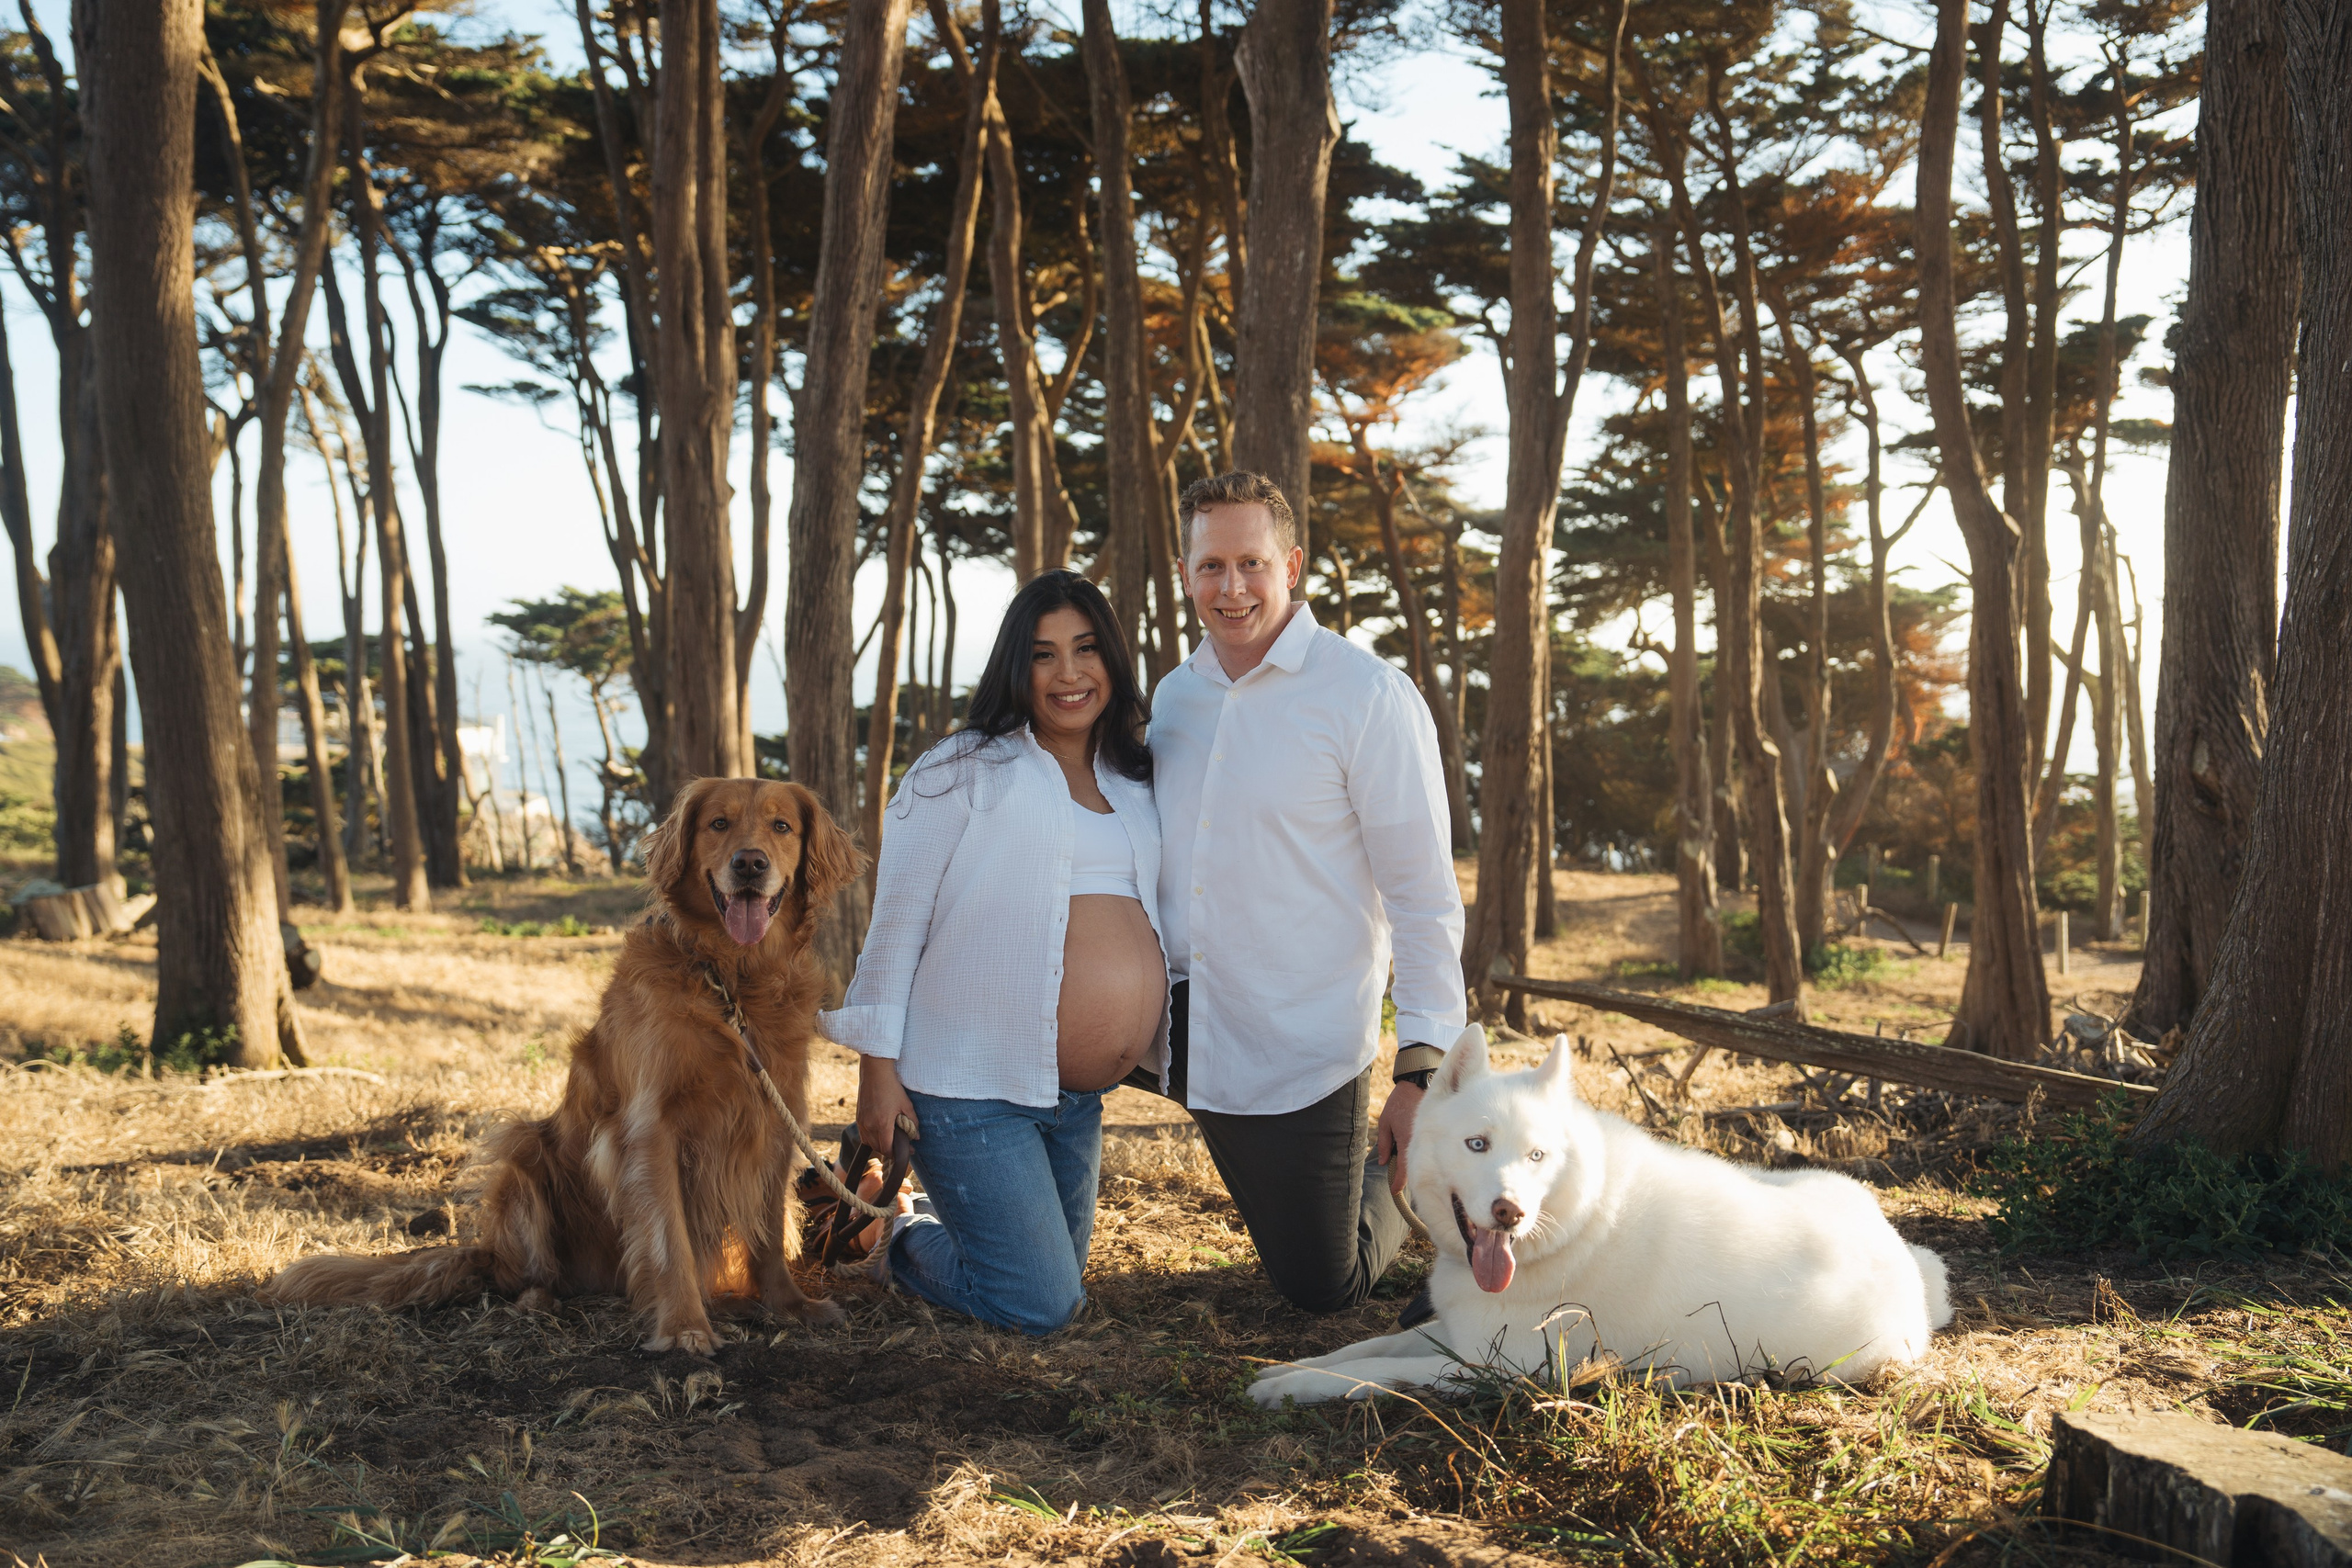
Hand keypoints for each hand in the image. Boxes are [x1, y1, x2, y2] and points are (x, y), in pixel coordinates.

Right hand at [856, 1055, 917, 1153]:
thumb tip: (916, 1137)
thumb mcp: (906, 1105)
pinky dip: (872, 1139)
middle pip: (878, 1148)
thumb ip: (912, 1123)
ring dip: (880, 1145)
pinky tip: (880, 1134)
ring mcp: (862, 1122)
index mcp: (882, 1124)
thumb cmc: (892, 1088)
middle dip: (890, 1150)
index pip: (887, 1148)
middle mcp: (869, 1125)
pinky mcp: (858, 1118)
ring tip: (891, 1141)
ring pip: (870, 1143)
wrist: (875, 1074)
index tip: (907, 1151)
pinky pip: (864, 1135)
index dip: (897, 1153)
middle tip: (902, 1146)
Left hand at [1375, 1080, 1421, 1197]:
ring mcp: (1429, 1137)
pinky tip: (1420, 1152)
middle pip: (1416, 1166)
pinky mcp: (1435, 1131)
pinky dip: (1424, 1151)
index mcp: (1407, 1141)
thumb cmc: (1399, 1102)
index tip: (1394, 1191)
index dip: (1398, 1183)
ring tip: (1410, 1169)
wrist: (1418, 1083)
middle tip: (1399, 1182)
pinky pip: (1429, 1146)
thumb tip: (1383, 1162)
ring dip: (1417, 1163)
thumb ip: (1383, 1143)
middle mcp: (1421, 1142)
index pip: (1404, 1169)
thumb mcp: (1385, 1122)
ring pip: (1424, 1157)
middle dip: (1408, 1176)